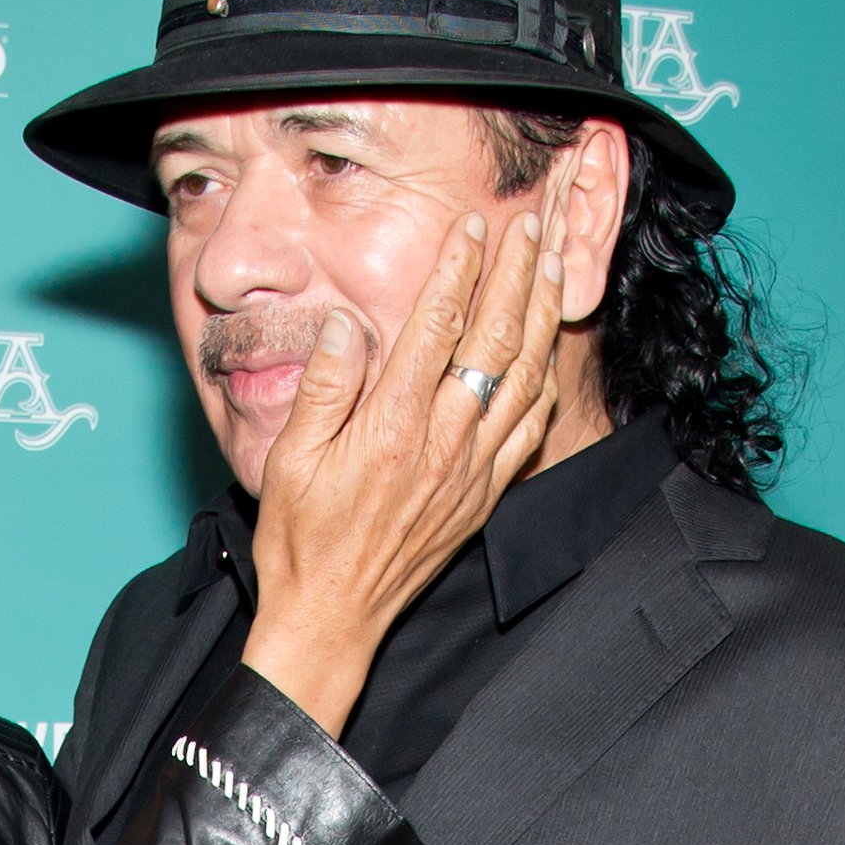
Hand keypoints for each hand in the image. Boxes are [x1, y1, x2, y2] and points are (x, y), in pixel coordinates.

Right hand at [242, 170, 571, 735]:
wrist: (332, 618)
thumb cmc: (301, 540)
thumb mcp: (291, 457)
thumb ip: (324, 385)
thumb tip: (344, 321)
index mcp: (392, 425)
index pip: (438, 325)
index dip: (461, 267)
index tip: (474, 226)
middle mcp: (442, 444)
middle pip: (496, 340)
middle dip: (517, 276)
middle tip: (532, 229)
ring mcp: (470, 472)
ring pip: (525, 379)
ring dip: (542, 319)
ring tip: (552, 272)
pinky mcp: (482, 498)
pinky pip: (529, 432)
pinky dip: (544, 385)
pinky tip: (546, 356)